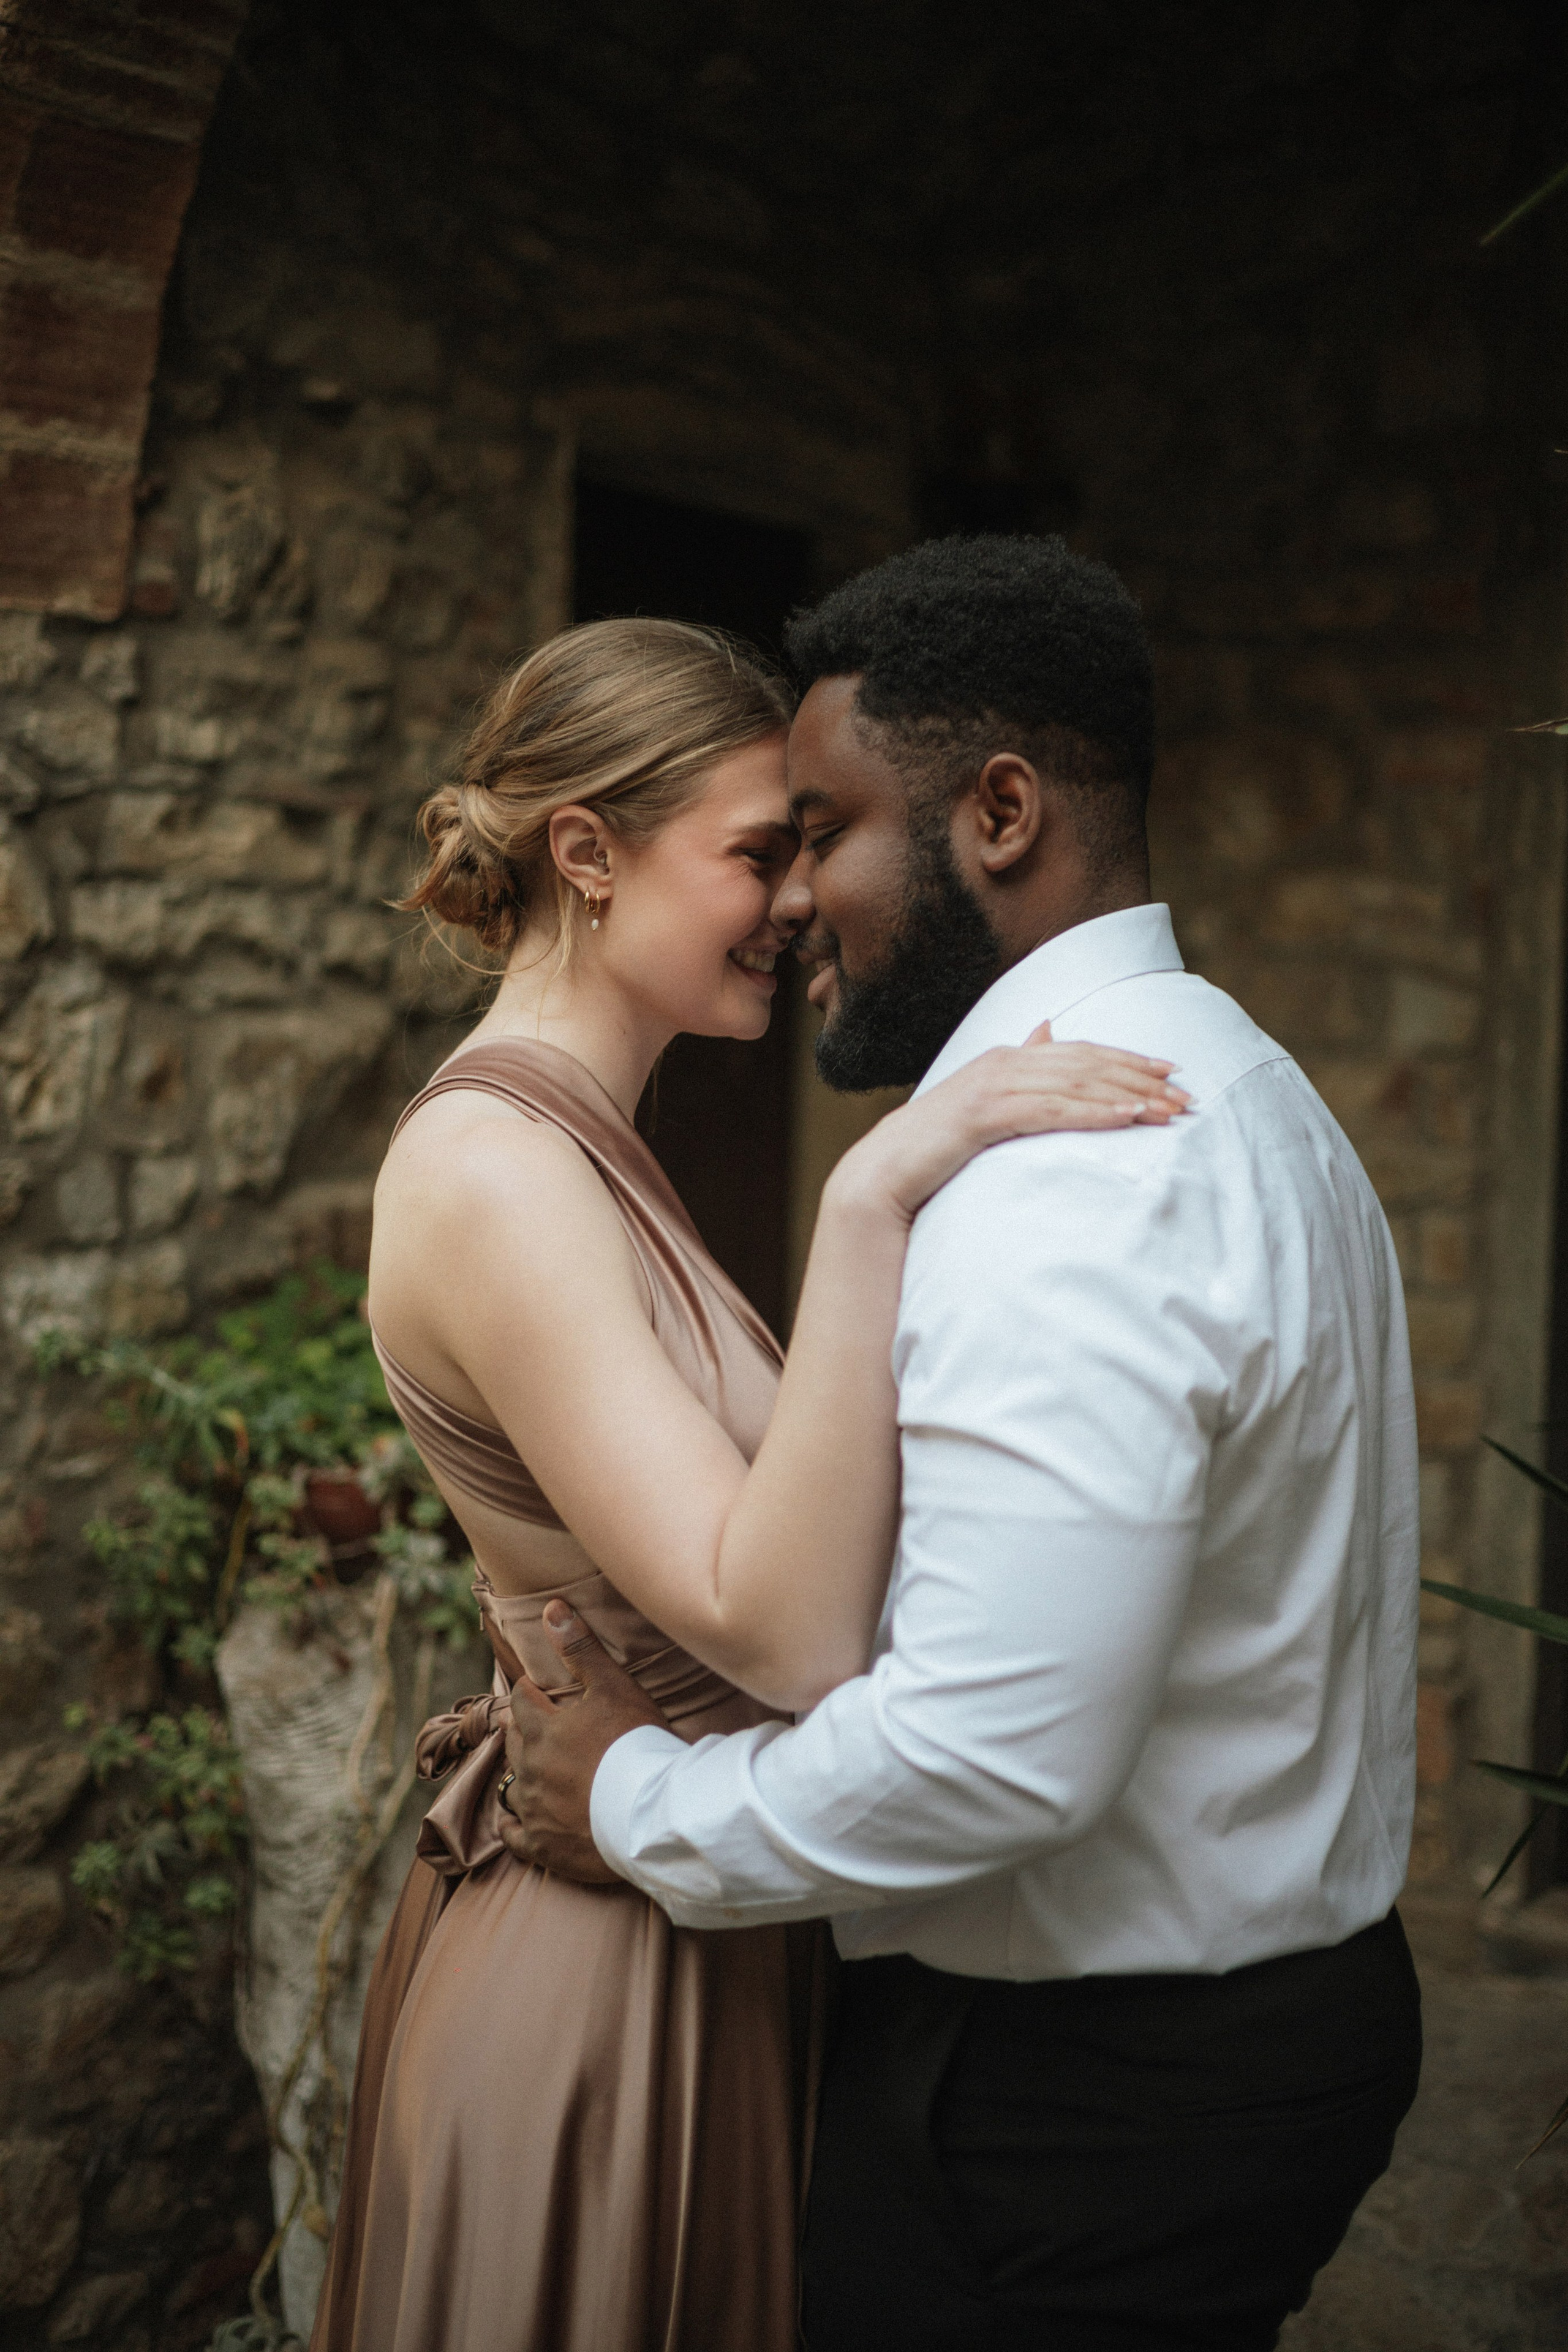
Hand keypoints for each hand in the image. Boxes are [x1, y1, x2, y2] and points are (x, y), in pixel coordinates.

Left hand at [500, 1600, 672, 1883]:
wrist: (652, 1815)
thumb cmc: (637, 1746)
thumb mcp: (613, 1687)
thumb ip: (581, 1648)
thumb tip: (551, 1606)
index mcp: (544, 1730)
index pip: (523, 1702)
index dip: (529, 1692)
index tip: (535, 1689)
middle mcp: (531, 1770)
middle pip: (516, 1743)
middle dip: (521, 1729)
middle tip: (528, 1723)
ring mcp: (535, 1811)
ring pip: (513, 1787)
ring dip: (519, 1775)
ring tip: (528, 1768)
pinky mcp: (544, 1847)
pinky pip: (514, 1836)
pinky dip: (511, 1826)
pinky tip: (512, 1823)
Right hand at [835, 1021, 1190, 1224]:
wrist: (884, 1172)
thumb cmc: (936, 1146)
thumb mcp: (984, 1101)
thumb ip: (1018, 1067)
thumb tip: (1046, 1028)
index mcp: (1006, 1058)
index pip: (1080, 1053)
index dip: (1128, 1059)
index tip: (1172, 1071)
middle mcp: (1002, 1061)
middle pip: (1086, 1064)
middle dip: (1140, 1077)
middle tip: (1187, 1095)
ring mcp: (992, 1085)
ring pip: (1075, 1085)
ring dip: (1127, 1095)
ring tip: (1168, 1110)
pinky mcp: (985, 1114)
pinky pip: (1052, 1110)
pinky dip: (1094, 1112)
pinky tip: (1128, 1118)